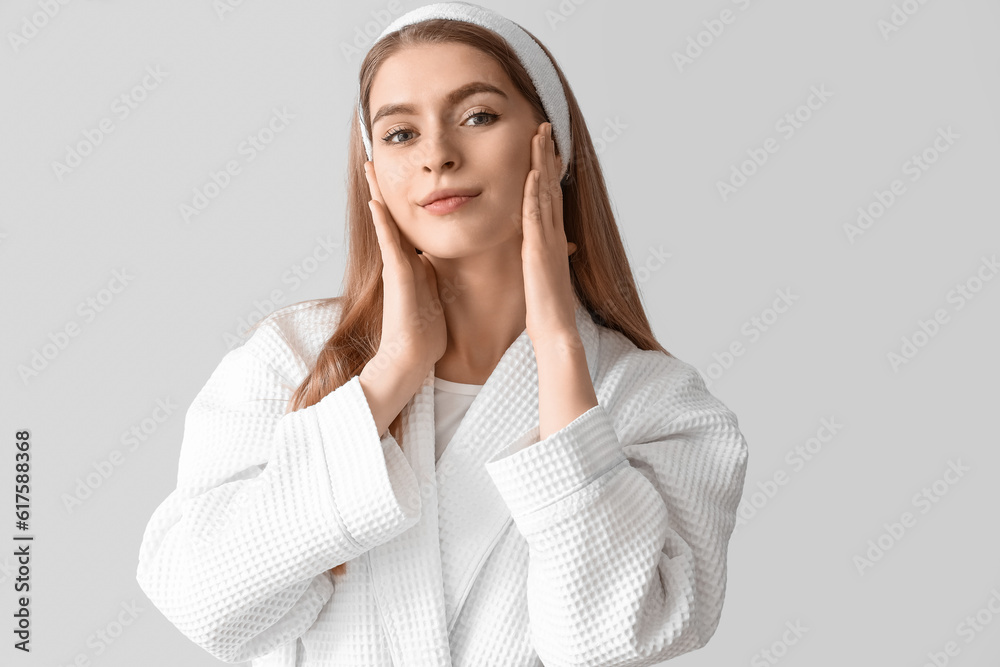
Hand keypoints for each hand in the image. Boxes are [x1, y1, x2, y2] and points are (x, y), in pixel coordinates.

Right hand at [364, 161, 447, 376]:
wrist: (411, 358)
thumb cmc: (425, 333)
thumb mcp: (434, 294)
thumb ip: (434, 275)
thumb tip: (440, 262)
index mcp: (412, 264)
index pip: (406, 224)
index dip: (402, 200)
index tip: (400, 175)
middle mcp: (400, 261)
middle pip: (391, 216)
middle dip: (383, 189)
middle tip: (375, 160)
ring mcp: (395, 268)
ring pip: (386, 223)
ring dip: (378, 195)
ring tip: (371, 169)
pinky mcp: (395, 278)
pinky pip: (389, 245)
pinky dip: (383, 223)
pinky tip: (377, 203)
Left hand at [520, 122, 578, 344]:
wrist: (556, 330)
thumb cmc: (548, 310)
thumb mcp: (546, 277)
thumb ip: (547, 260)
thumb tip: (551, 253)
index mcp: (553, 240)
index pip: (551, 197)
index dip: (548, 171)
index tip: (544, 148)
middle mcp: (554, 235)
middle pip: (551, 186)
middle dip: (547, 156)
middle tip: (544, 128)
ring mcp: (548, 240)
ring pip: (546, 193)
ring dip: (542, 163)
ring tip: (540, 136)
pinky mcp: (538, 251)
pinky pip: (537, 216)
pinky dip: (536, 193)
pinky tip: (534, 173)